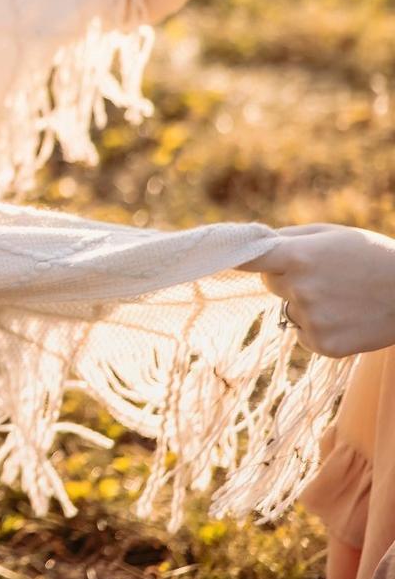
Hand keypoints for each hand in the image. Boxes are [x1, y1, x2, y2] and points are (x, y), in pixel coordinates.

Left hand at [239, 224, 394, 357]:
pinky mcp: (323, 344)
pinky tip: (350, 317)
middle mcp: (300, 288)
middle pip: (272, 284)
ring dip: (309, 304)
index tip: (204, 258)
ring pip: (291, 310)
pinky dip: (322, 328)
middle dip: (290, 278)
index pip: (248, 259)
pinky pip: (305, 334)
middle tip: (329, 274)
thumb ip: (290, 238)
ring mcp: (311, 319)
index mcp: (299, 256)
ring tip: (347, 296)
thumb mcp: (334, 234)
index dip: (227, 258)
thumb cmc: (373, 256)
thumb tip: (253, 243)